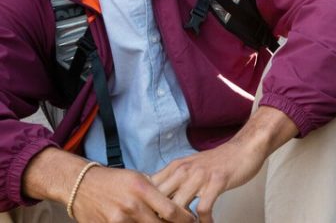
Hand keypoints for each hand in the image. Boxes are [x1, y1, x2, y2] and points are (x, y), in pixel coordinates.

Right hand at [72, 166, 194, 222]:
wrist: (81, 185)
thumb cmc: (115, 181)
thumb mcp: (139, 178)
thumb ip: (157, 191)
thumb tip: (180, 204)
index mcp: (142, 189)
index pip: (171, 210)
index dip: (185, 219)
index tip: (193, 221)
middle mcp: (131, 205)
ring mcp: (118, 220)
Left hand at [152, 106, 297, 221]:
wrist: (245, 147)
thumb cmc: (218, 161)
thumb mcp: (191, 166)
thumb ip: (174, 180)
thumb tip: (157, 199)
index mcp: (175, 167)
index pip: (149, 190)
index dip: (148, 208)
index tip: (153, 218)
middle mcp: (184, 170)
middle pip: (159, 201)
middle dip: (162, 218)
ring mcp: (200, 175)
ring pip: (178, 208)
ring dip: (182, 222)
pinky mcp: (217, 181)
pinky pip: (203, 209)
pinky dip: (204, 221)